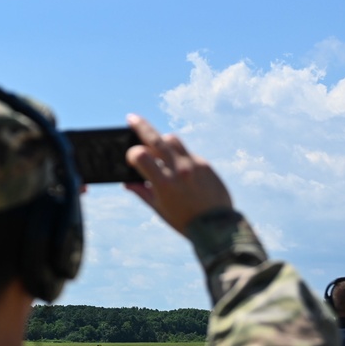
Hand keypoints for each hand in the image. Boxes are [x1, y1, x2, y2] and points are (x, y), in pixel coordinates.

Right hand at [124, 113, 232, 235]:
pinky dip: (179, 156)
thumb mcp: (159, 209)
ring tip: (156, 144)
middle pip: (156, 138)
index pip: (141, 156)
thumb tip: (127, 183)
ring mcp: (193, 165)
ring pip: (173, 140)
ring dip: (162, 139)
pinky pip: (188, 153)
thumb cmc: (184, 220)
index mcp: (163, 183)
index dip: (132, 154)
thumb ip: (141, 192)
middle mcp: (178, 170)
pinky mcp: (205, 164)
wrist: (217, 227)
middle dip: (141, 126)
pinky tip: (179, 167)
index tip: (131, 158)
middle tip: (132, 118)